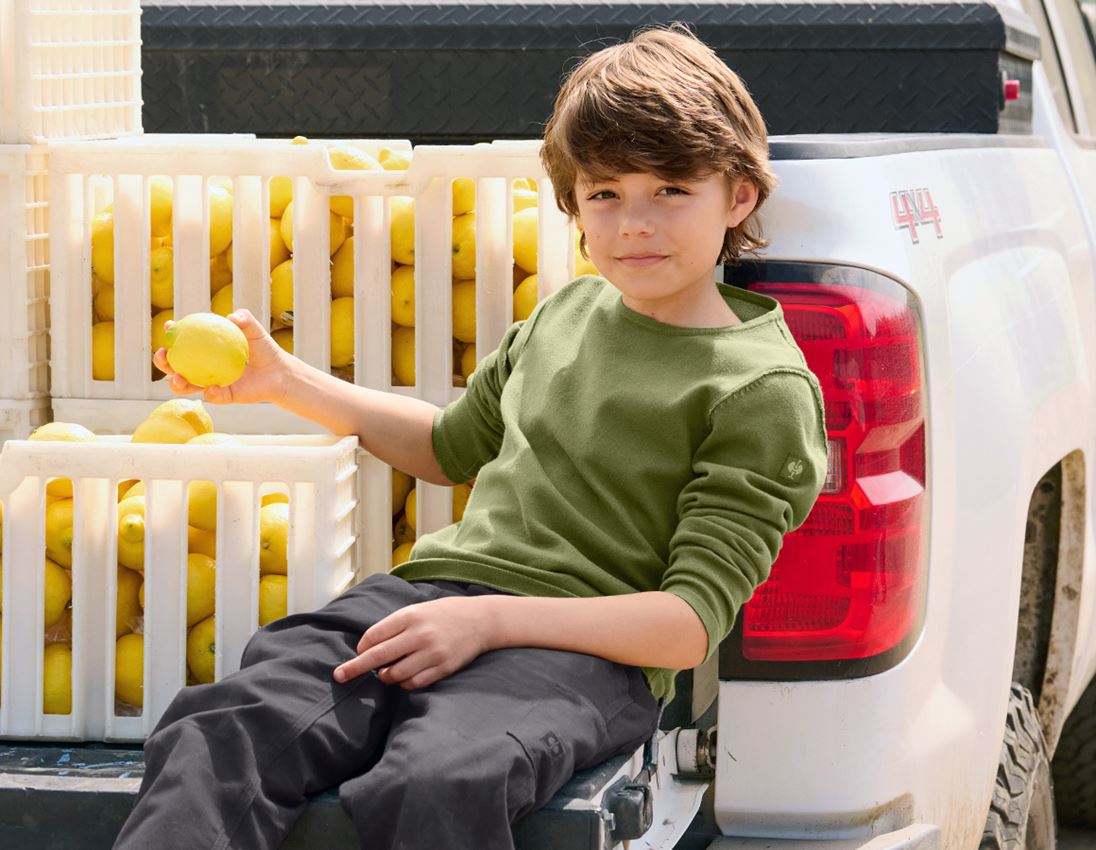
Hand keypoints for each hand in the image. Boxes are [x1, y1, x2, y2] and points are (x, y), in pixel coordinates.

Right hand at [153, 309, 289, 404]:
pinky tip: (211, 389)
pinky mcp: (224, 397)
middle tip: (162, 356)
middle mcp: (203, 367)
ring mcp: (211, 383)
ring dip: (177, 384)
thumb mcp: (254, 330)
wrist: (280, 371)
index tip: (169, 327)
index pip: (182, 342)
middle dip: (163, 362)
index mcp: (205, 349)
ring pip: (188, 386)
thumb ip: (245, 319)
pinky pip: (214, 397)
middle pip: (176, 366)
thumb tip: (232, 317)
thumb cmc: (264, 348)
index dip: (171, 335)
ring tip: (178, 379)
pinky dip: (211, 394)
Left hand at [333, 596, 496, 689]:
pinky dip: (403, 683)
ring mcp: (432, 653)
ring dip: (385, 676)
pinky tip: (405, 677)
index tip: (358, 653)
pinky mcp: (442, 668)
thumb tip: (367, 648)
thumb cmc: (443, 614)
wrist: (481, 620)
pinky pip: (413, 684)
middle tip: (339, 676)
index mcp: (410, 616)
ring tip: (388, 672)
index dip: (361, 647)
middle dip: (355, 668)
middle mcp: (419, 634)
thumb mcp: (418, 610)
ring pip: (394, 674)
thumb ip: (394, 626)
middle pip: (378, 656)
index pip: (374, 635)